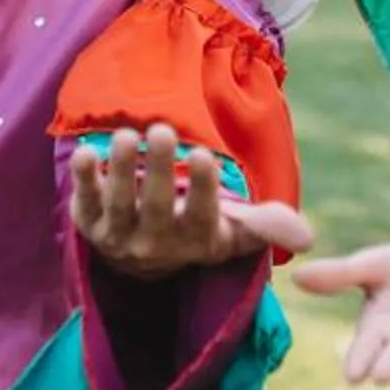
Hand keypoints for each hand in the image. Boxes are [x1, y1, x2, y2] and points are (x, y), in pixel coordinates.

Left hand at [70, 124, 314, 276]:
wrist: (144, 260)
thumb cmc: (199, 230)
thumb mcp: (235, 232)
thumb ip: (268, 228)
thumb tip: (306, 239)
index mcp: (195, 239)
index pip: (200, 215)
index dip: (202, 188)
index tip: (204, 156)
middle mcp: (154, 243)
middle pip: (155, 206)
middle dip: (158, 169)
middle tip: (162, 130)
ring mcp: (118, 234)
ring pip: (119, 202)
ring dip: (120, 169)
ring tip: (126, 135)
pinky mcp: (88, 222)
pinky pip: (84, 201)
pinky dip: (83, 180)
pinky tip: (84, 152)